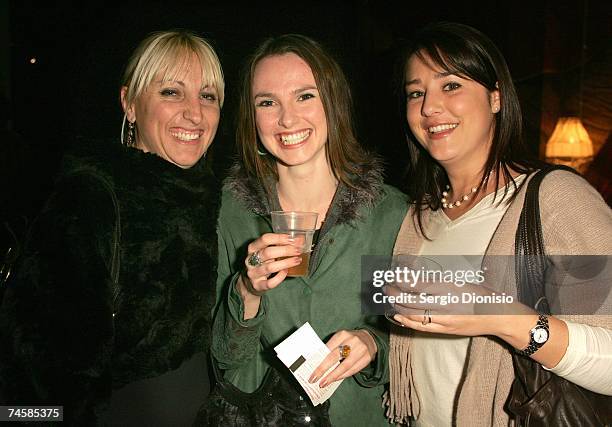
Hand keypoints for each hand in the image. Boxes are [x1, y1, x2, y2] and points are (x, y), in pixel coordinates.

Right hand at [241, 233, 302, 295]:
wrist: (251, 282)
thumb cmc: (263, 262)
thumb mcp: (268, 251)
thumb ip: (281, 245)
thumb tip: (300, 239)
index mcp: (253, 248)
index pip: (265, 239)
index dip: (279, 238)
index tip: (292, 239)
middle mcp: (250, 260)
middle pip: (268, 252)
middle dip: (286, 250)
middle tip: (298, 251)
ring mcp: (253, 273)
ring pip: (270, 267)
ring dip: (286, 263)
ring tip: (297, 260)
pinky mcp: (257, 285)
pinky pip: (270, 283)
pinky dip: (280, 277)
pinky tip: (286, 272)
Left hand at [307, 329, 376, 387]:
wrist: (369, 339)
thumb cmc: (349, 340)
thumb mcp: (340, 339)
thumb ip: (330, 348)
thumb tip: (317, 363)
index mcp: (342, 334)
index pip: (327, 349)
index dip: (319, 361)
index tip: (312, 372)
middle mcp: (351, 341)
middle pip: (334, 357)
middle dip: (323, 369)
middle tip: (314, 379)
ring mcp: (360, 350)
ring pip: (344, 366)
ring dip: (333, 376)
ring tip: (324, 383)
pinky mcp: (366, 358)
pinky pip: (353, 370)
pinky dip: (343, 376)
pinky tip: (335, 380)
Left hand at [385, 278, 532, 336]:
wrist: (499, 316)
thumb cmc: (482, 294)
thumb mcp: (461, 280)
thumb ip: (439, 279)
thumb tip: (416, 276)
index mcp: (449, 288)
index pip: (418, 285)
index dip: (403, 281)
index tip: (393, 276)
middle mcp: (445, 305)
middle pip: (412, 301)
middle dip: (396, 294)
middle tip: (386, 288)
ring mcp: (445, 320)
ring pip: (414, 315)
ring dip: (398, 307)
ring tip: (390, 299)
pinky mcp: (446, 330)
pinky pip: (421, 327)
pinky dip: (407, 321)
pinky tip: (398, 315)